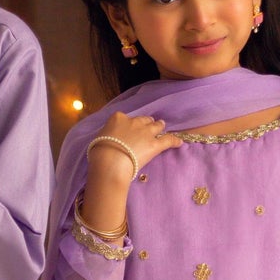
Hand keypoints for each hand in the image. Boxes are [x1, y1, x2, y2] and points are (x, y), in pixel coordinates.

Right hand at [81, 112, 182, 233]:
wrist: (111, 161)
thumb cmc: (100, 152)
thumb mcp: (99, 139)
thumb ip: (107, 136)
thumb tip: (109, 140)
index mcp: (118, 118)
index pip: (124, 118)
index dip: (128, 124)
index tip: (128, 129)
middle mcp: (133, 122)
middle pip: (143, 120)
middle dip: (146, 122)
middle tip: (148, 125)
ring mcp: (146, 132)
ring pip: (156, 126)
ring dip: (159, 126)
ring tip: (163, 126)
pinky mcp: (155, 144)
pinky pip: (168, 140)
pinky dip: (174, 141)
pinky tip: (179, 142)